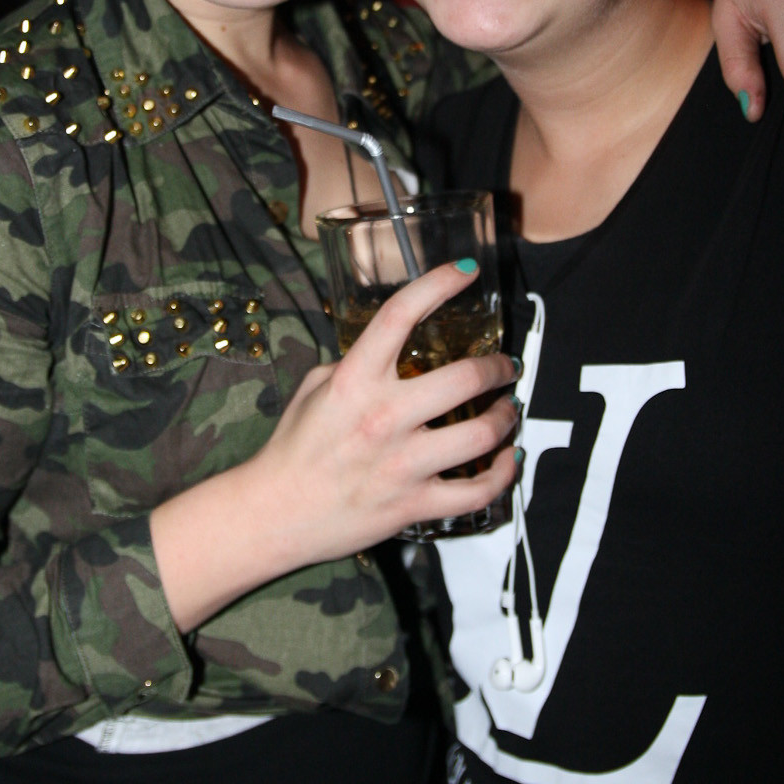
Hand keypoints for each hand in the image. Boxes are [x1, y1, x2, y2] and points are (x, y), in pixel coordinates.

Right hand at [257, 260, 518, 562]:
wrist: (274, 513)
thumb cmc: (294, 449)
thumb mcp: (316, 388)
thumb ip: (355, 364)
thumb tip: (392, 352)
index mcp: (355, 380)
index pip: (400, 314)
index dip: (439, 283)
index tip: (465, 270)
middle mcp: (383, 416)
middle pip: (464, 377)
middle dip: (497, 366)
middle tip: (504, 365)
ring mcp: (402, 463)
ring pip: (482, 434)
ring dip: (505, 416)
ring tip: (508, 408)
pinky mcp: (414, 504)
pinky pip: (477, 491)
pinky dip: (503, 474)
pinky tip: (508, 459)